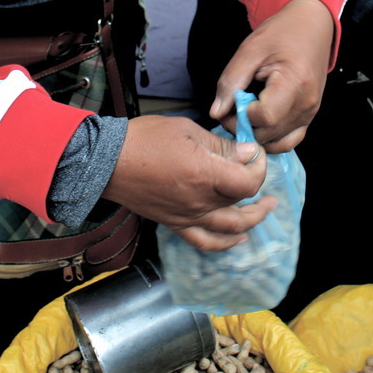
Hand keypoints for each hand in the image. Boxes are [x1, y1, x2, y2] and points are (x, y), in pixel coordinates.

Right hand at [102, 114, 275, 250]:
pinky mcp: (175, 223)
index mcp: (205, 174)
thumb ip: (220, 145)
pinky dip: (224, 243)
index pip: (249, 182)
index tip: (255, 154)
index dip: (259, 169)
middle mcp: (199, 200)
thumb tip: (247, 153)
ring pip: (230, 227)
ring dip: (252, 219)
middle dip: (257, 186)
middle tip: (263, 175)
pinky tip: (238, 239)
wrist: (106, 162)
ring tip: (265, 209)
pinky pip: (205, 241)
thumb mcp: (187, 129)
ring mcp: (187, 215)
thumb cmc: (144, 139)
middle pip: (241, 200)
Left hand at [207, 0, 333, 152]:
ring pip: (278, 142)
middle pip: (270, 134)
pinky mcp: (309, 116)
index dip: (242, 117)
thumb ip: (231, 81)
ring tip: (245, 114)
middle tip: (233, 109)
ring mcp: (311, 111)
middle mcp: (307, 102)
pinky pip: (289, 140)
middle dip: (245, 127)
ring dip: (256, 134)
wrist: (312, 25)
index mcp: (295, 81)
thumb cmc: (283, 32)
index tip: (231, 104)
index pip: (265, 118)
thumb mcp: (250, 49)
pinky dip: (271, 137)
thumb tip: (216, 112)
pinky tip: (258, 122)